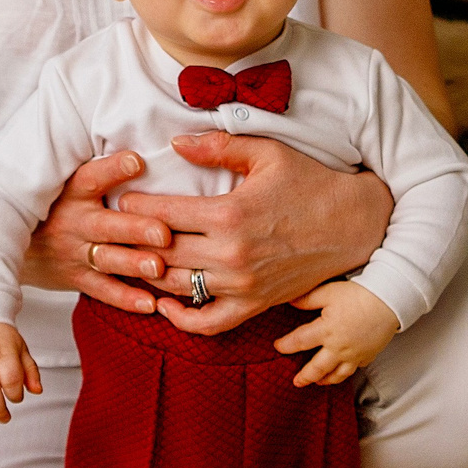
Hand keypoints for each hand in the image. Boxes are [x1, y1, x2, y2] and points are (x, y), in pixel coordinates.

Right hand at [14, 149, 176, 315]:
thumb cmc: (54, 205)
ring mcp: (74, 252)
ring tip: (158, 268)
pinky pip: (102, 290)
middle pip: (106, 225)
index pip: (91, 178)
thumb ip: (101, 170)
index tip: (137, 161)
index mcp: (72, 192)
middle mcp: (73, 222)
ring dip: (133, 264)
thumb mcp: (66, 181)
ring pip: (106, 259)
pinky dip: (125, 298)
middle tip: (163, 233)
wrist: (8, 242)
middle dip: (135, 229)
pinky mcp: (76, 277)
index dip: (113, 169)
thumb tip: (143, 148)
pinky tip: (149, 304)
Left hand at [119, 132, 393, 335]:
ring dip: (148, 275)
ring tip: (132, 260)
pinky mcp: (253, 306)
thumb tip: (174, 143)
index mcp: (230, 213)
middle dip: (133, 242)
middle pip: (162, 253)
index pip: (164, 213)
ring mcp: (242, 286)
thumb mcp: (267, 154)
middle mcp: (232, 255)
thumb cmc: (309, 183)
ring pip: (176, 287)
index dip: (135, 207)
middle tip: (114, 231)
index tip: (121, 199)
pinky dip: (180, 319)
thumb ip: (218, 146)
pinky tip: (162, 303)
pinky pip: (207, 323)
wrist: (353, 225)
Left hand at [277, 281, 400, 386]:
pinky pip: (355, 368)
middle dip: (305, 376)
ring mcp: (354, 354)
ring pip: (337, 374)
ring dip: (326, 380)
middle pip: (317, 368)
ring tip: (318, 382)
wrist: (390, 300)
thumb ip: (307, 299)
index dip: (286, 345)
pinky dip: (346, 371)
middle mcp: (338, 347)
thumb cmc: (358, 294)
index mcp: (325, 330)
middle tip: (296, 382)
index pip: (299, 341)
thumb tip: (290, 301)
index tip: (277, 347)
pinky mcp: (368, 355)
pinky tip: (342, 370)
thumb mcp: (328, 292)